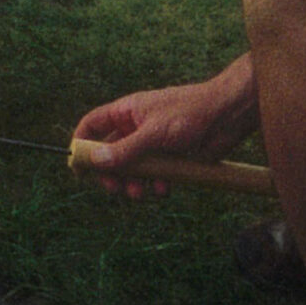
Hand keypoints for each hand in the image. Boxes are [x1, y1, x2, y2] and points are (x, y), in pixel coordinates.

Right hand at [71, 72, 257, 200]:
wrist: (227, 115)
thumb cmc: (190, 113)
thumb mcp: (154, 133)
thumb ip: (124, 149)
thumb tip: (93, 161)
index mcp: (127, 111)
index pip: (93, 124)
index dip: (82, 143)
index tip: (77, 167)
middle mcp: (137, 126)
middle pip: (109, 152)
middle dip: (109, 173)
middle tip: (114, 189)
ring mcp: (153, 143)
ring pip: (132, 168)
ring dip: (132, 183)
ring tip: (139, 193)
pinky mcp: (171, 157)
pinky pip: (155, 176)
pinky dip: (156, 185)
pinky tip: (164, 189)